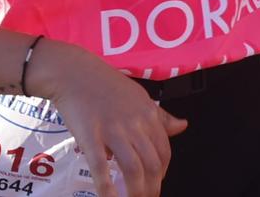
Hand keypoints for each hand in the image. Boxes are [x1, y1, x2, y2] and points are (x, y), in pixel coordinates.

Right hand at [33, 40, 186, 196]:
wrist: (76, 74)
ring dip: (135, 192)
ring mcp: (114, 130)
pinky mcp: (91, 136)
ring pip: (133, 168)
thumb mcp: (140, 97)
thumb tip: (183, 126)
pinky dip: (107, 187)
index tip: (155, 184)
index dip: (162, 173)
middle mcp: (135, 124)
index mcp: (149, 115)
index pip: (164, 151)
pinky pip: (101, 166)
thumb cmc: (107, 86)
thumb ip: (160, 116)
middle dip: (152, 188)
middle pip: (152, 164)